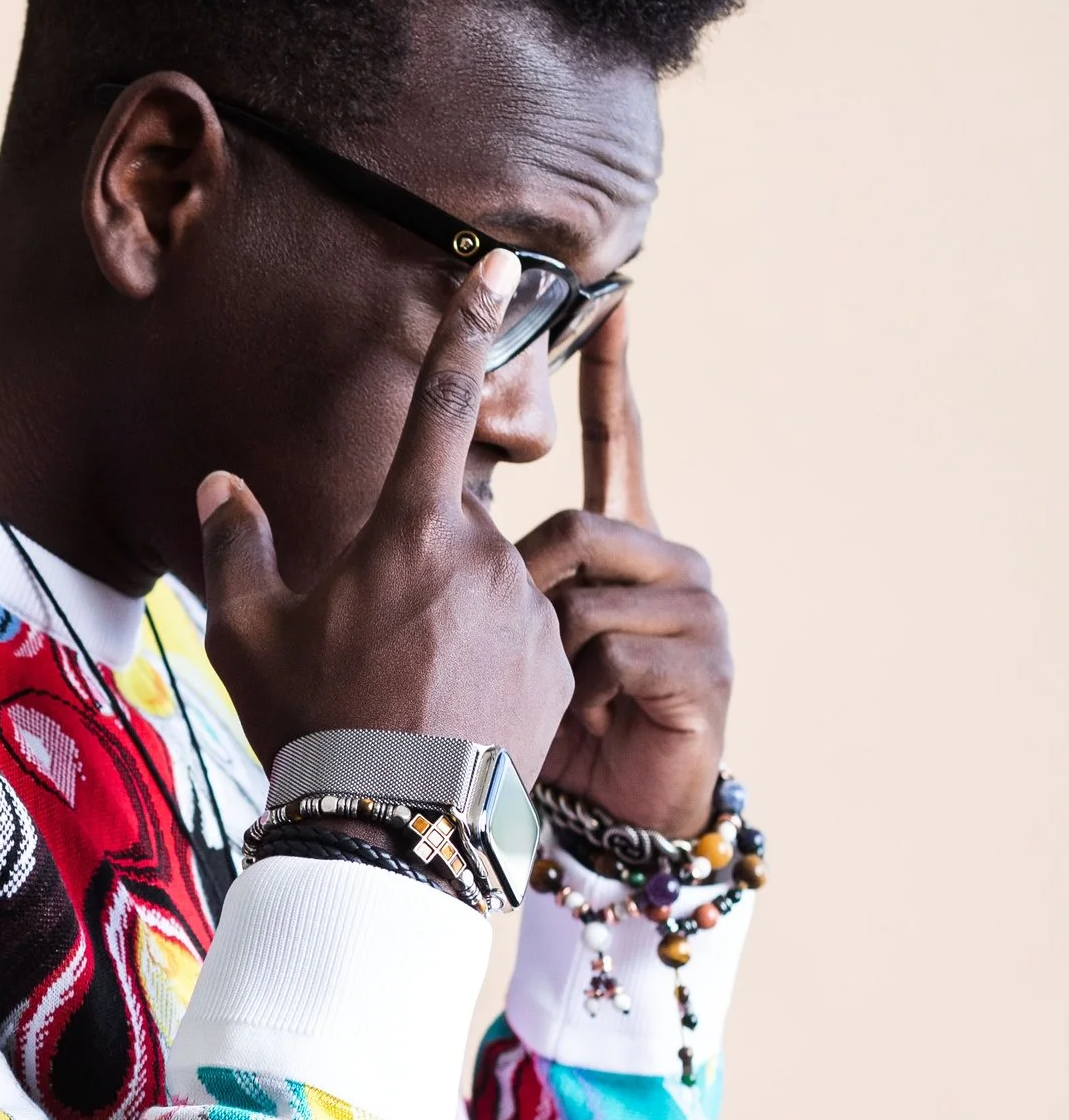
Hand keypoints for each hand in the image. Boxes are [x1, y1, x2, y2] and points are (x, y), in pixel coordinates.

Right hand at [198, 248, 574, 779]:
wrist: (397, 828)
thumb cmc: (313, 722)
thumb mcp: (246, 633)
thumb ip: (238, 542)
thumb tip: (222, 483)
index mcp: (408, 526)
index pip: (441, 401)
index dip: (466, 326)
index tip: (503, 269)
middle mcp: (483, 553)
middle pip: (445, 529)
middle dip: (411, 570)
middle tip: (368, 650)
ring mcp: (530, 610)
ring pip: (485, 589)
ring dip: (449, 621)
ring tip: (405, 698)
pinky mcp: (560, 667)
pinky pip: (521, 643)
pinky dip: (487, 667)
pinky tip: (448, 718)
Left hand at [516, 304, 731, 837]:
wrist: (607, 818)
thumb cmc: (538, 727)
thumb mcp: (499, 633)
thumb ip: (479, 563)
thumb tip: (415, 485)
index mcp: (620, 546)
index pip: (619, 443)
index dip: (614, 376)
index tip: (613, 301)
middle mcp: (668, 563)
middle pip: (578, 529)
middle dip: (526, 596)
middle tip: (514, 660)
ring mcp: (696, 613)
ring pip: (588, 594)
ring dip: (548, 651)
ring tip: (551, 697)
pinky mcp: (705, 668)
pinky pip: (611, 654)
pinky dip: (580, 694)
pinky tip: (589, 721)